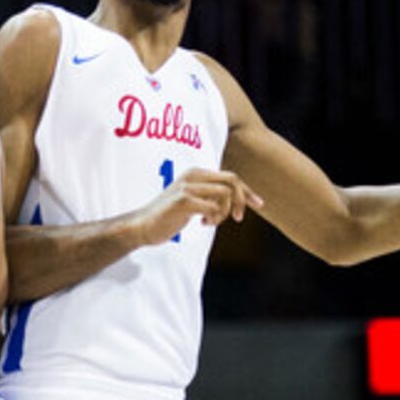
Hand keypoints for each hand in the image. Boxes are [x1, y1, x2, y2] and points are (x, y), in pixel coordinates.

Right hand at [134, 168, 260, 242]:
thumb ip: (209, 196)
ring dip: (224, 213)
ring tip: (211, 221)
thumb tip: (235, 200)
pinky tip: (203, 223)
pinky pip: (214, 208)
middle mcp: (193, 175)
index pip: (231, 177)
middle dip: (242, 200)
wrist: (141, 226)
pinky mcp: (183, 201)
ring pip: (226, 195)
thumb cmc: (167, 217)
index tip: (258, 204)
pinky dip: (214, 218)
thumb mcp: (192, 201)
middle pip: (233, 181)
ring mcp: (188, 187)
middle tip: (237, 218)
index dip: (247, 191)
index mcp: (196, 173)